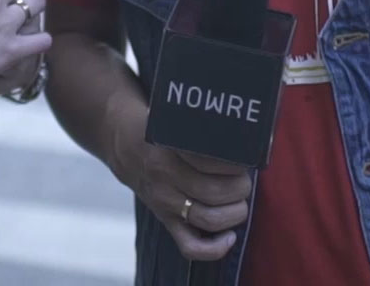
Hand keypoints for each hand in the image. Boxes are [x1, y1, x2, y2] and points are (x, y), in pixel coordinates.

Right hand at [112, 108, 251, 261]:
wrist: (124, 145)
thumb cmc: (160, 130)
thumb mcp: (175, 121)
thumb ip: (201, 129)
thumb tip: (241, 137)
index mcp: (168, 150)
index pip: (210, 162)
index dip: (236, 163)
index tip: (245, 158)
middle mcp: (165, 178)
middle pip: (215, 192)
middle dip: (240, 187)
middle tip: (244, 179)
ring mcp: (165, 202)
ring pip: (208, 218)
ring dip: (235, 212)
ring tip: (240, 199)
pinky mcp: (166, 220)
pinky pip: (190, 246)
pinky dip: (215, 248)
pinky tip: (230, 236)